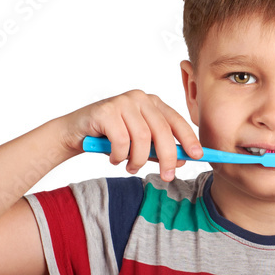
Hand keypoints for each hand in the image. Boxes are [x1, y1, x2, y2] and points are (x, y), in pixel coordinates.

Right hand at [59, 90, 201, 181]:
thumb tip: (181, 160)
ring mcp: (122, 102)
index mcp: (152, 103)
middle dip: (167, 158)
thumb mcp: (139, 145)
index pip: (176, 121)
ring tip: (130, 167)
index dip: (188, 139)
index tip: (198, 156)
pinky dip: (119, 156)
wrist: (76, 133)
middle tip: (167, 176)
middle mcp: (140, 98)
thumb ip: (158, 149)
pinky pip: (121, 141)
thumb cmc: (110, 138)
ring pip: (142, 139)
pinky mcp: (105, 110)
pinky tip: (113, 157)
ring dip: (137, 160)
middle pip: (161, 131)